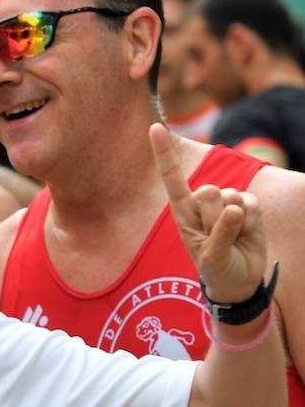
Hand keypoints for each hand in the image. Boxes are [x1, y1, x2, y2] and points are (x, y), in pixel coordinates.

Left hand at [152, 123, 265, 303]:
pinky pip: (252, 204)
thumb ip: (221, 235)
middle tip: (216, 237)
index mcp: (183, 212)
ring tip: (232, 238)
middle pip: (208, 192)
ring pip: (232, 197)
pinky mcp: (249, 204)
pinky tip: (246, 233)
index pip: (172, 180)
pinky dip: (252, 223)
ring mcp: (227, 201)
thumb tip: (234, 209)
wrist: (239, 278)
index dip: (164, 154)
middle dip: (215, 217)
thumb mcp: (213, 259)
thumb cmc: (217, 269)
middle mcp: (203, 202)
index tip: (154, 127)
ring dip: (235, 224)